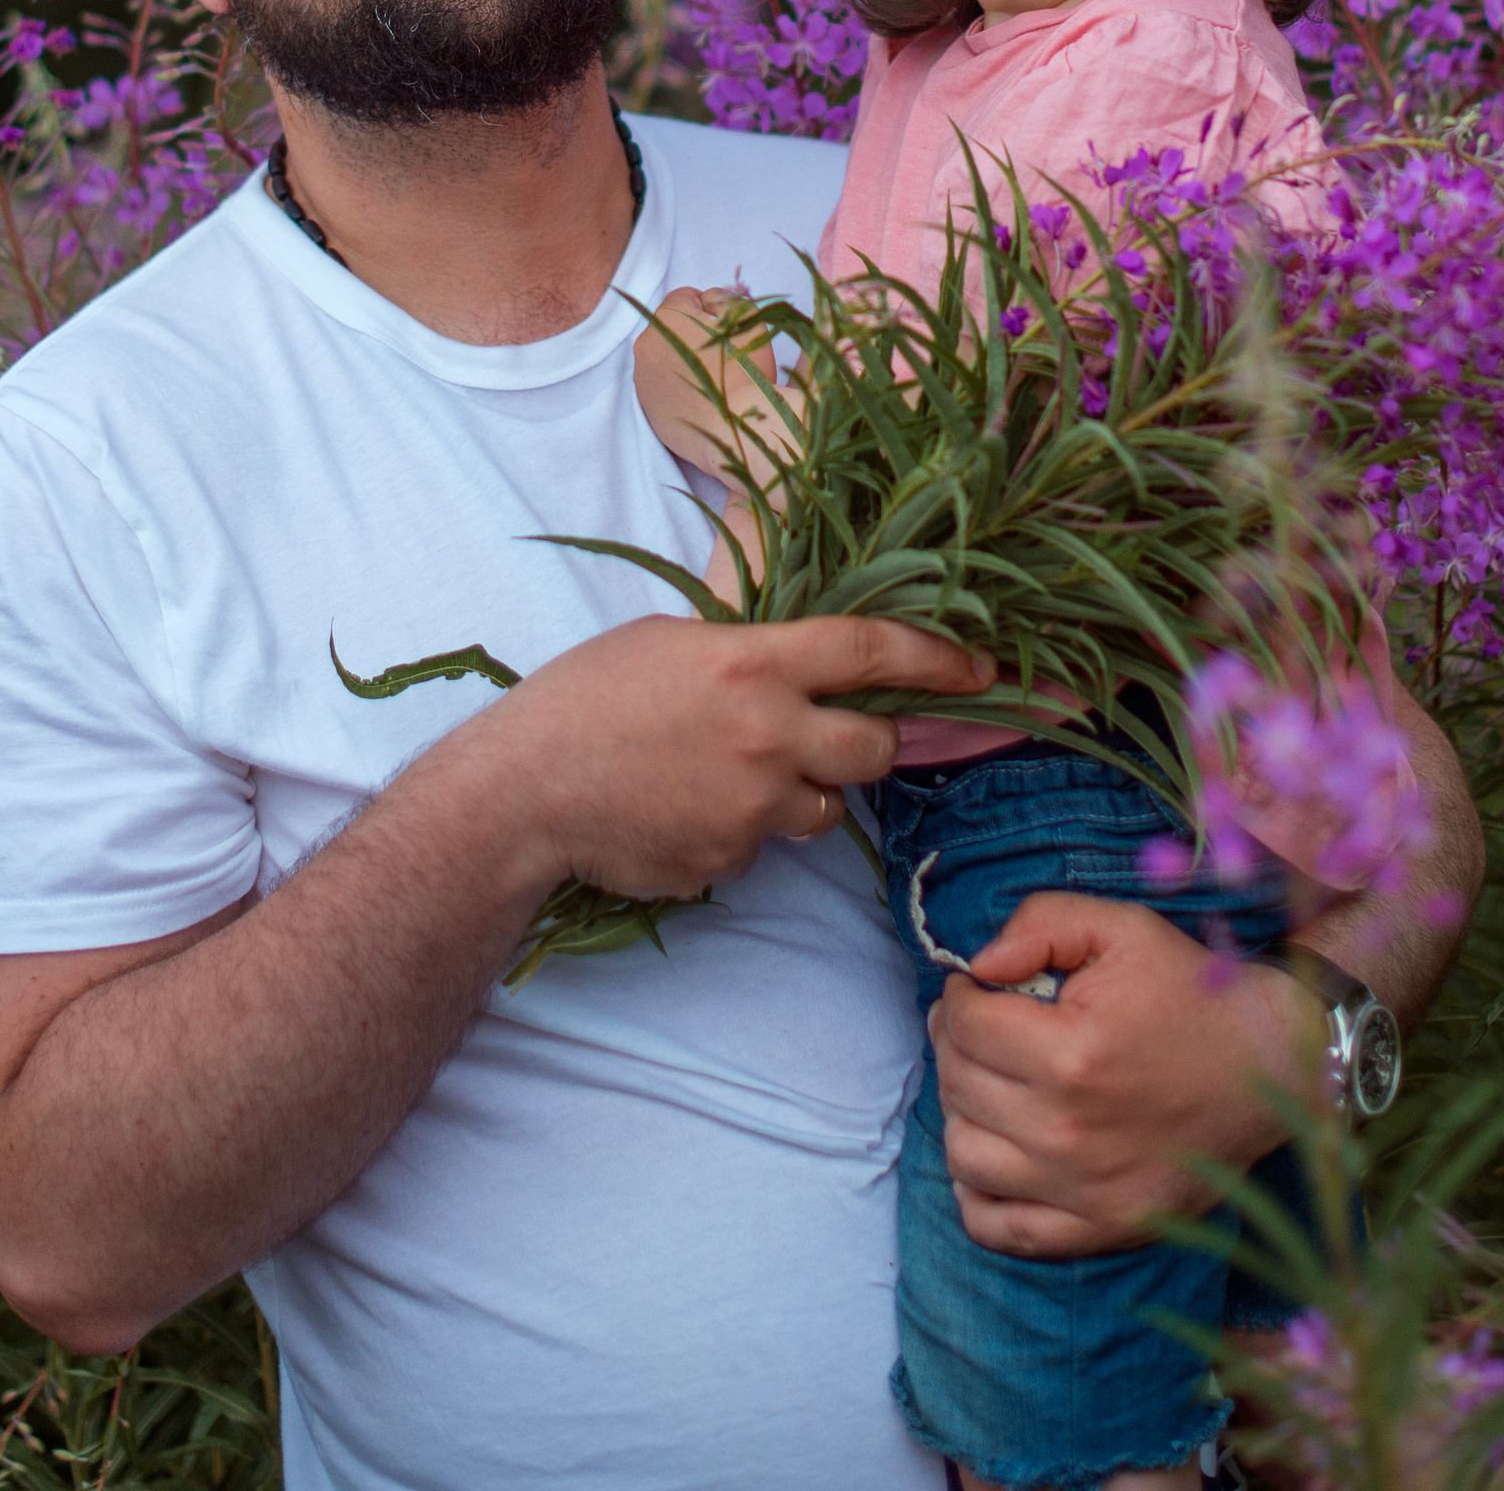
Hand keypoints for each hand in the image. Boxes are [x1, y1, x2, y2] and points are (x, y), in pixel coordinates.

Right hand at [442, 613, 993, 903]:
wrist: (522, 793)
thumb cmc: (585, 698)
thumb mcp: (669, 641)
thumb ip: (744, 652)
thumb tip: (797, 666)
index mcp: (752, 663)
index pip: (870, 650)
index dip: (937, 655)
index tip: (981, 664)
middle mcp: (768, 735)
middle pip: (875, 748)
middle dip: (869, 743)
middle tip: (835, 736)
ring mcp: (753, 807)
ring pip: (826, 809)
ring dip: (803, 794)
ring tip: (733, 776)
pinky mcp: (730, 862)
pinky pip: (765, 848)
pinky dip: (741, 832)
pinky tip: (685, 810)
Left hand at [633, 288, 796, 482]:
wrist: (738, 429)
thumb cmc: (745, 370)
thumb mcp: (747, 317)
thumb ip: (724, 298)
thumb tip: (707, 301)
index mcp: (667, 317)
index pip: (686, 298)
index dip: (712, 311)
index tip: (728, 333)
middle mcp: (646, 344)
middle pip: (673, 329)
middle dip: (694, 336)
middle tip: (722, 359)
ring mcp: (642, 379)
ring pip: (666, 358)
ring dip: (684, 362)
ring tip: (712, 382)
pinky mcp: (645, 408)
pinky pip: (662, 387)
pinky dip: (678, 389)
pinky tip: (701, 400)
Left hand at [929, 893, 1327, 1258]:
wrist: (1270, 1069)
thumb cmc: (1191, 993)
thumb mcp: (1123, 927)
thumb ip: (1041, 923)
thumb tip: (978, 964)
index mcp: (1073, 1054)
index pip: (966, 1026)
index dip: (959, 996)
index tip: (975, 989)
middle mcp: (1070, 1132)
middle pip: (959, 1085)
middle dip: (954, 1043)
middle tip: (977, 1025)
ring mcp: (1084, 1191)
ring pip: (964, 1155)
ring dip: (962, 1110)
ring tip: (989, 1081)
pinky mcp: (1100, 1230)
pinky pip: (998, 1228)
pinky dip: (977, 1192)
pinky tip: (997, 1148)